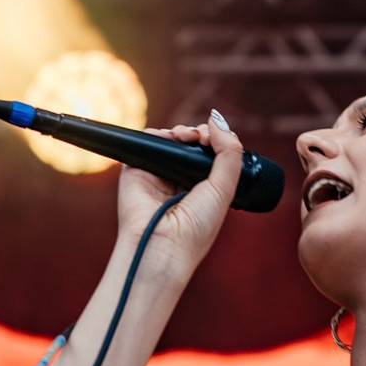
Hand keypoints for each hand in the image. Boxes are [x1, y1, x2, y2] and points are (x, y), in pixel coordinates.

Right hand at [116, 113, 242, 280]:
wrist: (163, 245)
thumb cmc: (195, 228)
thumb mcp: (223, 190)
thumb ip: (229, 154)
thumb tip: (218, 120)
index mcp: (203, 189)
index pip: (212, 155)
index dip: (218, 141)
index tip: (219, 141)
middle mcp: (181, 180)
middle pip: (193, 143)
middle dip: (201, 133)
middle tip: (204, 137)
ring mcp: (159, 174)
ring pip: (172, 139)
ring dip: (183, 130)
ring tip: (188, 136)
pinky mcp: (137, 169)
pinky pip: (148, 141)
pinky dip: (159, 133)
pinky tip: (172, 137)